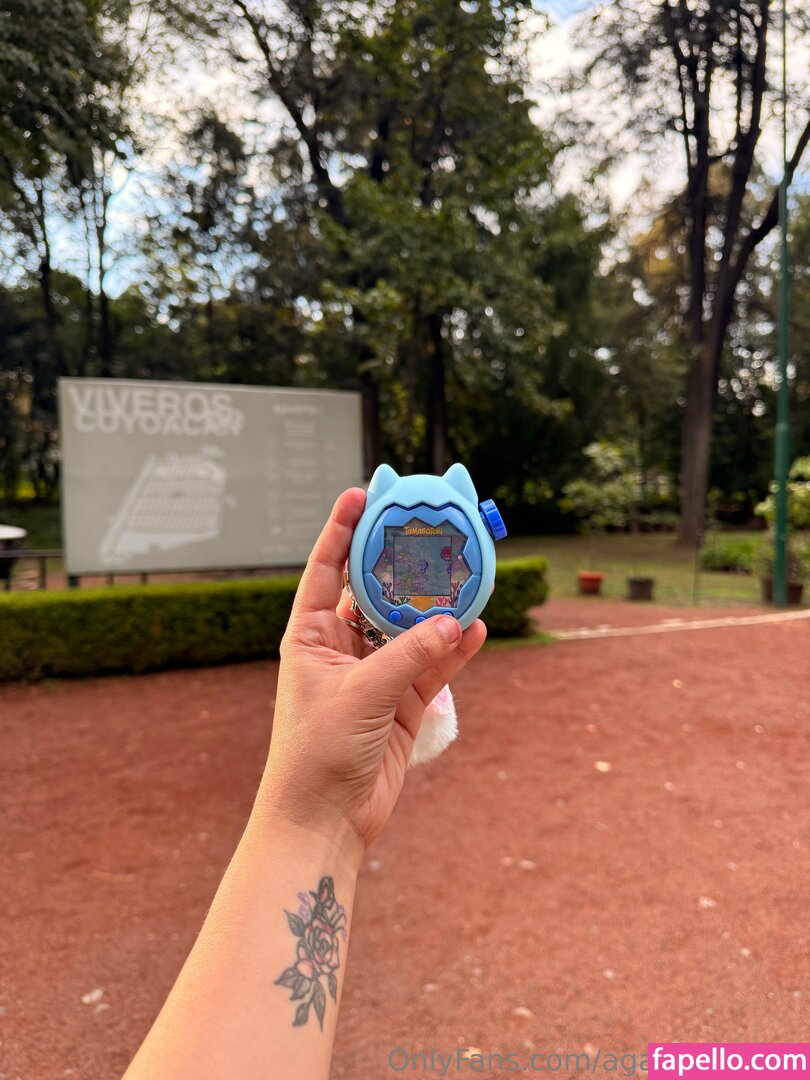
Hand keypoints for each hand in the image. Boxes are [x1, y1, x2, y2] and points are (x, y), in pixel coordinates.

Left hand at [258, 487, 486, 862]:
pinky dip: (453, 651)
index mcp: (311, 637)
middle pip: (376, 594)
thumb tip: (452, 621)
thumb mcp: (360, 695)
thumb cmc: (317, 754)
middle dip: (402, 565)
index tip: (361, 495)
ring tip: (467, 577)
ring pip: (411, 630)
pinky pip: (432, 667)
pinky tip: (475, 629)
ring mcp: (375, 676)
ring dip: (437, 608)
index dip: (341, 531)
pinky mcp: (403, 705)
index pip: (326, 571)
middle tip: (430, 530)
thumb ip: (407, 656)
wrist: (325, 821)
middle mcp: (342, 650)